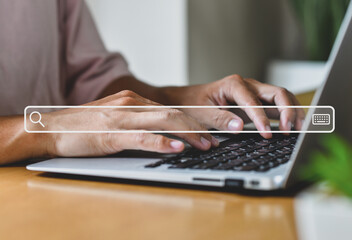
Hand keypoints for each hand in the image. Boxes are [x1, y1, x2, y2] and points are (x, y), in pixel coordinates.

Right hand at [32, 90, 217, 156]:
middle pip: (174, 113)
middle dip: (199, 126)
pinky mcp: (112, 134)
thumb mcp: (116, 118)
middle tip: (216, 140)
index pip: (171, 108)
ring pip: (164, 122)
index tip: (209, 131)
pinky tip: (177, 148)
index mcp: (133, 100)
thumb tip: (163, 133)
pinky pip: (142, 137)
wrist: (51, 127)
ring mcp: (122, 118)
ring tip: (206, 145)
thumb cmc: (84, 126)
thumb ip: (138, 121)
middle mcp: (131, 104)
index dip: (193, 120)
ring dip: (189, 134)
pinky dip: (162, 142)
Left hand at [162, 74, 304, 138]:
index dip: (262, 119)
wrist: (187, 99)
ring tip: (299, 129)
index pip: (253, 101)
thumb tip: (240, 127)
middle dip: (287, 111)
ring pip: (282, 97)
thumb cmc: (192, 104)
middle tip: (290, 130)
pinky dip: (288, 114)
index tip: (268, 135)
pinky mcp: (256, 101)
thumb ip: (219, 119)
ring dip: (293, 111)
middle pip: (277, 93)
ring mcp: (254, 92)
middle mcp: (247, 85)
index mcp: (233, 84)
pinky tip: (294, 126)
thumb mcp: (200, 113)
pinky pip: (277, 105)